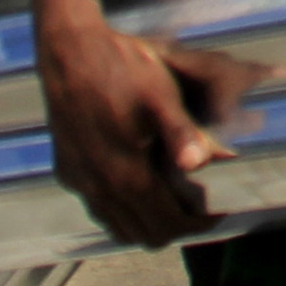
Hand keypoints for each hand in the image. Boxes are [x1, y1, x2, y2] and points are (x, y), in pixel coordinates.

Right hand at [34, 9, 242, 246]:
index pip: (166, 223)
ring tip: (177, 197)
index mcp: (124, 173)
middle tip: (202, 205)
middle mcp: (97, 187)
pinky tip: (143, 185)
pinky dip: (124, 210)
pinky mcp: (67, 170)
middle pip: (144, 233)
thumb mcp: (160, 96)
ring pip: (118, 226)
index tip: (218, 213)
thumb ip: (182, 133)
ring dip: (149, 220)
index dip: (197, 224)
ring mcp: (78, 180)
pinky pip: (99, 208)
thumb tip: (201, 163)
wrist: (69, 52)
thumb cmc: (121, 69)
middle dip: (177, 225)